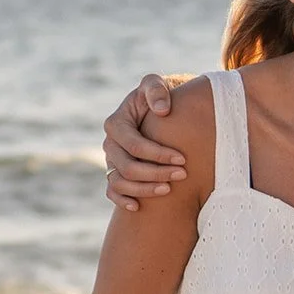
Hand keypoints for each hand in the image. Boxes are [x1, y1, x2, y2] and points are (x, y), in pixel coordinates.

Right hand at [103, 74, 187, 211]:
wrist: (159, 112)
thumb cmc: (159, 97)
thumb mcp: (156, 85)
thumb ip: (156, 90)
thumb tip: (162, 110)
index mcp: (116, 123)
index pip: (134, 145)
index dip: (158, 154)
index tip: (182, 158)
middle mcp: (110, 144)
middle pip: (128, 167)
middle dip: (156, 173)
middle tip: (183, 174)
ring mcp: (111, 160)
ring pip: (120, 182)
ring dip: (144, 189)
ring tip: (169, 189)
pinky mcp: (114, 173)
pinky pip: (112, 191)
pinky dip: (122, 200)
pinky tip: (138, 207)